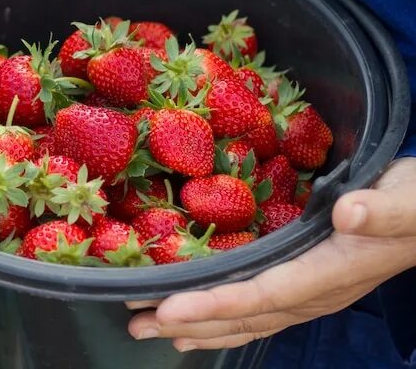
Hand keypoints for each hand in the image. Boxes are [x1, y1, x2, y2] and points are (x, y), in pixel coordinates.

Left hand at [127, 157, 415, 351]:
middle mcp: (316, 293)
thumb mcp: (408, 199)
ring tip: (150, 328)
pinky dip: (222, 320)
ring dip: (197, 326)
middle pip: (244, 315)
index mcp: (332, 271)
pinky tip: (195, 327)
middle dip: (189, 322)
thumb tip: (349, 212)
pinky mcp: (305, 285)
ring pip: (246, 319)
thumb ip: (383, 209)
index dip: (216, 304)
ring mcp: (310, 294)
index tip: (170, 307)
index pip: (264, 294)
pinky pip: (257, 311)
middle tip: (137, 322)